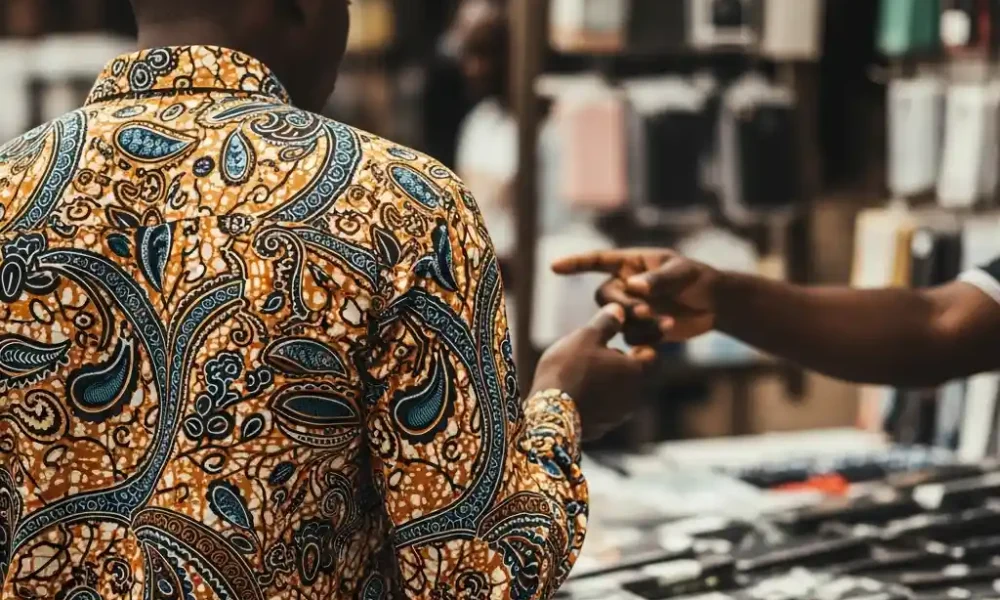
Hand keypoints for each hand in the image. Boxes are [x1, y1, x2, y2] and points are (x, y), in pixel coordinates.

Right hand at [531, 304, 656, 440]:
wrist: (549, 413)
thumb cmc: (570, 368)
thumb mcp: (587, 336)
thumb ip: (606, 322)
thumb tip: (618, 309)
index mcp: (636, 371)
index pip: (651, 355)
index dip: (639, 344)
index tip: (625, 339)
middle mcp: (635, 396)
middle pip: (634, 375)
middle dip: (621, 364)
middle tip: (600, 353)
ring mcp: (619, 416)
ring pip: (620, 393)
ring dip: (609, 383)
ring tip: (585, 373)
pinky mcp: (603, 428)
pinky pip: (605, 409)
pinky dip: (597, 400)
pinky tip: (577, 392)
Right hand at [552, 249, 719, 343]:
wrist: (715, 306)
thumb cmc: (700, 279)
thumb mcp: (683, 274)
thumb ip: (659, 279)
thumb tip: (634, 285)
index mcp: (631, 264)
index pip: (598, 261)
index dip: (576, 263)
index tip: (554, 267)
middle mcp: (626, 284)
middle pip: (604, 296)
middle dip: (623, 305)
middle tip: (646, 311)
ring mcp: (632, 307)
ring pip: (616, 319)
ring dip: (638, 323)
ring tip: (665, 323)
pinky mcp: (640, 327)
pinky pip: (630, 335)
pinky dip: (646, 336)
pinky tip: (666, 332)